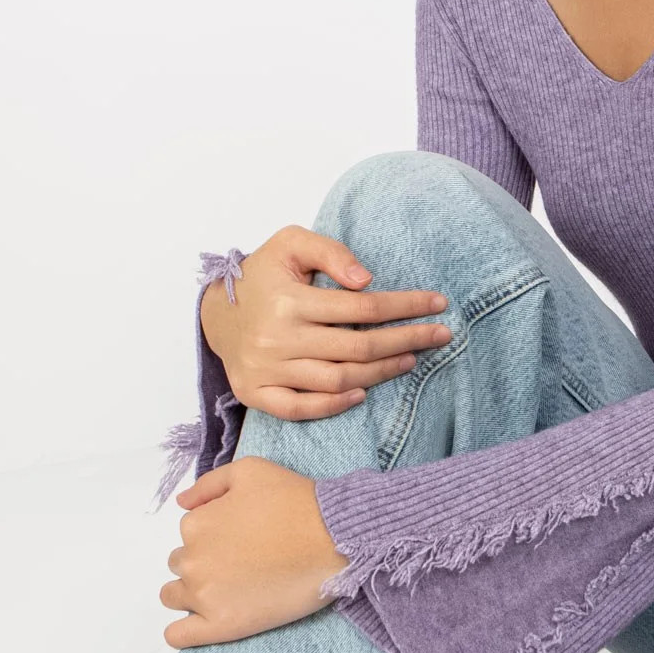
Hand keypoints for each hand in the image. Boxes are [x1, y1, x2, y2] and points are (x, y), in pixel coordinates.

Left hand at [159, 456, 349, 647]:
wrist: (334, 540)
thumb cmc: (295, 501)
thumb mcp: (249, 471)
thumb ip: (208, 485)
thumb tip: (182, 503)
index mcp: (195, 524)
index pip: (191, 534)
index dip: (216, 536)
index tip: (242, 539)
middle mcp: (192, 560)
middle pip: (182, 565)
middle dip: (205, 562)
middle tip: (242, 562)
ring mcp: (204, 596)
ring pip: (175, 597)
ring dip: (192, 593)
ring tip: (230, 589)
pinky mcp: (221, 625)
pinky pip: (179, 635)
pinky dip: (181, 631)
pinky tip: (199, 623)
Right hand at [200, 225, 453, 420]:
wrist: (213, 312)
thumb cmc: (260, 275)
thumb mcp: (290, 243)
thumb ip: (330, 253)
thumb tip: (368, 280)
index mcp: (289, 301)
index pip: (362, 308)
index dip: (406, 306)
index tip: (438, 304)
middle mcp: (278, 339)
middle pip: (359, 348)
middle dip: (408, 340)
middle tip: (440, 335)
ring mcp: (267, 371)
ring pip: (338, 380)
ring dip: (382, 372)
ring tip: (411, 358)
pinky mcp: (257, 393)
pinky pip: (302, 409)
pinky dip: (335, 406)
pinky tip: (364, 392)